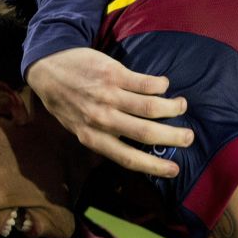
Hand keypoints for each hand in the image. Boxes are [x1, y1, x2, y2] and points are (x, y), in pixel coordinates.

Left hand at [25, 48, 192, 177]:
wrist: (48, 68)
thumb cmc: (65, 102)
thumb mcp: (77, 128)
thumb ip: (102, 139)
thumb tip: (133, 150)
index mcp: (93, 138)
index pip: (127, 158)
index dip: (153, 166)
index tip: (174, 169)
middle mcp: (102, 119)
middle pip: (146, 132)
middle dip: (173, 136)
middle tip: (189, 136)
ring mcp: (108, 95)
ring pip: (151, 106)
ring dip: (173, 107)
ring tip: (181, 106)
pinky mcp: (113, 73)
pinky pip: (146, 82)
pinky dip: (161, 85)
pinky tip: (164, 86)